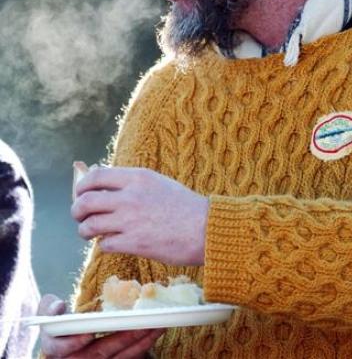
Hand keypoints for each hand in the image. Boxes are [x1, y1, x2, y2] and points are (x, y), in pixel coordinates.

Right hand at [38, 294, 162, 357]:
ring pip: (117, 358)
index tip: (89, 332)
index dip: (73, 342)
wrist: (68, 340)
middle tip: (142, 322)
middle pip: (98, 353)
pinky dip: (141, 347)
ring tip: (157, 325)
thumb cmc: (60, 323)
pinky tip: (154, 334)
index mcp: (55, 349)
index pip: (59, 349)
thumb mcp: (50, 313)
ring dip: (139, 342)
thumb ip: (50, 308)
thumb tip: (58, 307)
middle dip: (122, 338)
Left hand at [71, 167, 208, 264]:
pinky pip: (104, 245)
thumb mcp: (157, 183)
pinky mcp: (133, 243)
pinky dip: (103, 245)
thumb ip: (131, 182)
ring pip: (89, 225)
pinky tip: (111, 243)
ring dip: (85, 230)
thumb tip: (102, 181)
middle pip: (85, 201)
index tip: (80, 194)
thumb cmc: (184, 206)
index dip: (81, 186)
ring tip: (91, 233)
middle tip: (80, 216)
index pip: (95, 176)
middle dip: (77, 211)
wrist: (205, 228)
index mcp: (137, 177)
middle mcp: (130, 196)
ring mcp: (130, 220)